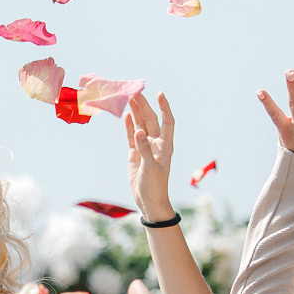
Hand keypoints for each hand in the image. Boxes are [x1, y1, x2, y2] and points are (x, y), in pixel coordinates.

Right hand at [125, 94, 177, 223]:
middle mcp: (156, 143)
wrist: (149, 200)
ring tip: (129, 98)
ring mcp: (145, 147)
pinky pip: (131, 136)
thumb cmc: (155, 186)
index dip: (164, 107)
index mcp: (165, 145)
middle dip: (144, 106)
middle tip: (135, 92)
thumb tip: (139, 132)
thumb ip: (145, 150)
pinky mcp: (135, 153)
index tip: (159, 94)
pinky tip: (126, 115)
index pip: (167, 121)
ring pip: (140, 125)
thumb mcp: (151, 169)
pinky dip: (129, 126)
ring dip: (136, 112)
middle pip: (151, 120)